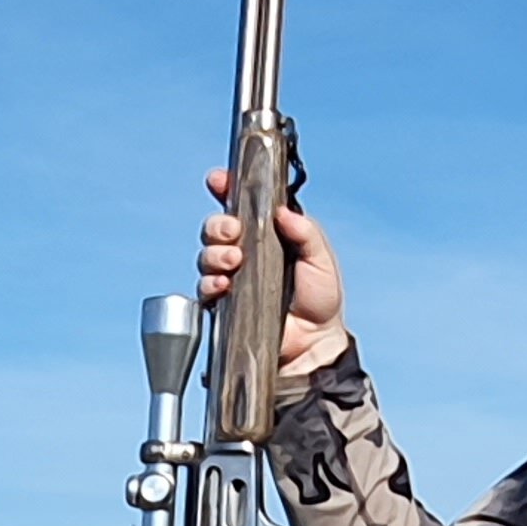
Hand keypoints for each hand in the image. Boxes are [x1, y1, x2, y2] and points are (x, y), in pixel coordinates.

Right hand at [196, 167, 351, 372]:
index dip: (226, 189)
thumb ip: (305, 232)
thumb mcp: (321, 259)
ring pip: (206, 255)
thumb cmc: (321, 301)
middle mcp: (246, 253)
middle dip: (218, 224)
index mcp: (268, 235)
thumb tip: (281, 212)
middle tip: (232, 231)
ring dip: (214, 253)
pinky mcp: (223, 305)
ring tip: (233, 261)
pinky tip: (223, 284)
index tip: (218, 180)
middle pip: (216, 228)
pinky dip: (209, 283)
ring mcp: (232, 278)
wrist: (314, 345)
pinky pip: (205, 289)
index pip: (242, 205)